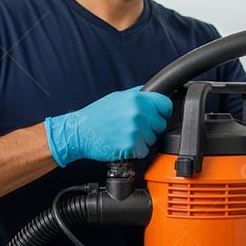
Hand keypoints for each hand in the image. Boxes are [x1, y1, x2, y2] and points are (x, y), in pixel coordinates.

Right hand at [44, 86, 172, 166]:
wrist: (79, 132)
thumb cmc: (97, 115)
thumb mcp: (117, 97)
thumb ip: (137, 95)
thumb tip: (154, 94)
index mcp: (136, 98)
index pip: (166, 105)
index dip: (163, 112)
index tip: (158, 116)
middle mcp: (138, 112)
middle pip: (161, 124)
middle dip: (151, 128)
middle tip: (134, 127)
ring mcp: (135, 129)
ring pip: (152, 139)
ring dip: (143, 140)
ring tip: (125, 134)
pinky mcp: (131, 145)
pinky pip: (143, 151)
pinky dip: (135, 151)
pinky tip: (123, 143)